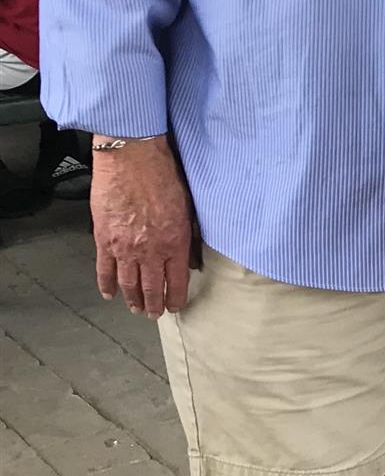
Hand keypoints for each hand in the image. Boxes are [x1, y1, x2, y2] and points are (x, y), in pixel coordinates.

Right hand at [90, 138, 194, 317]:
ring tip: (137, 309)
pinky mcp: (104, 240)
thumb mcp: (188, 206)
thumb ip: (187, 234)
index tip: (176, 306)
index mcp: (175, 241)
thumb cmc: (163, 176)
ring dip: (132, 299)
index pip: (177, 280)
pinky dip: (106, 284)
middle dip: (154, 304)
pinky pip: (104, 270)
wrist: (131, 160)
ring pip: (128, 283)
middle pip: (151, 287)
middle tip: (155, 315)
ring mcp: (124, 248)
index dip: (176, 297)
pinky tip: (109, 294)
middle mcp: (150, 250)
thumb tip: (189, 257)